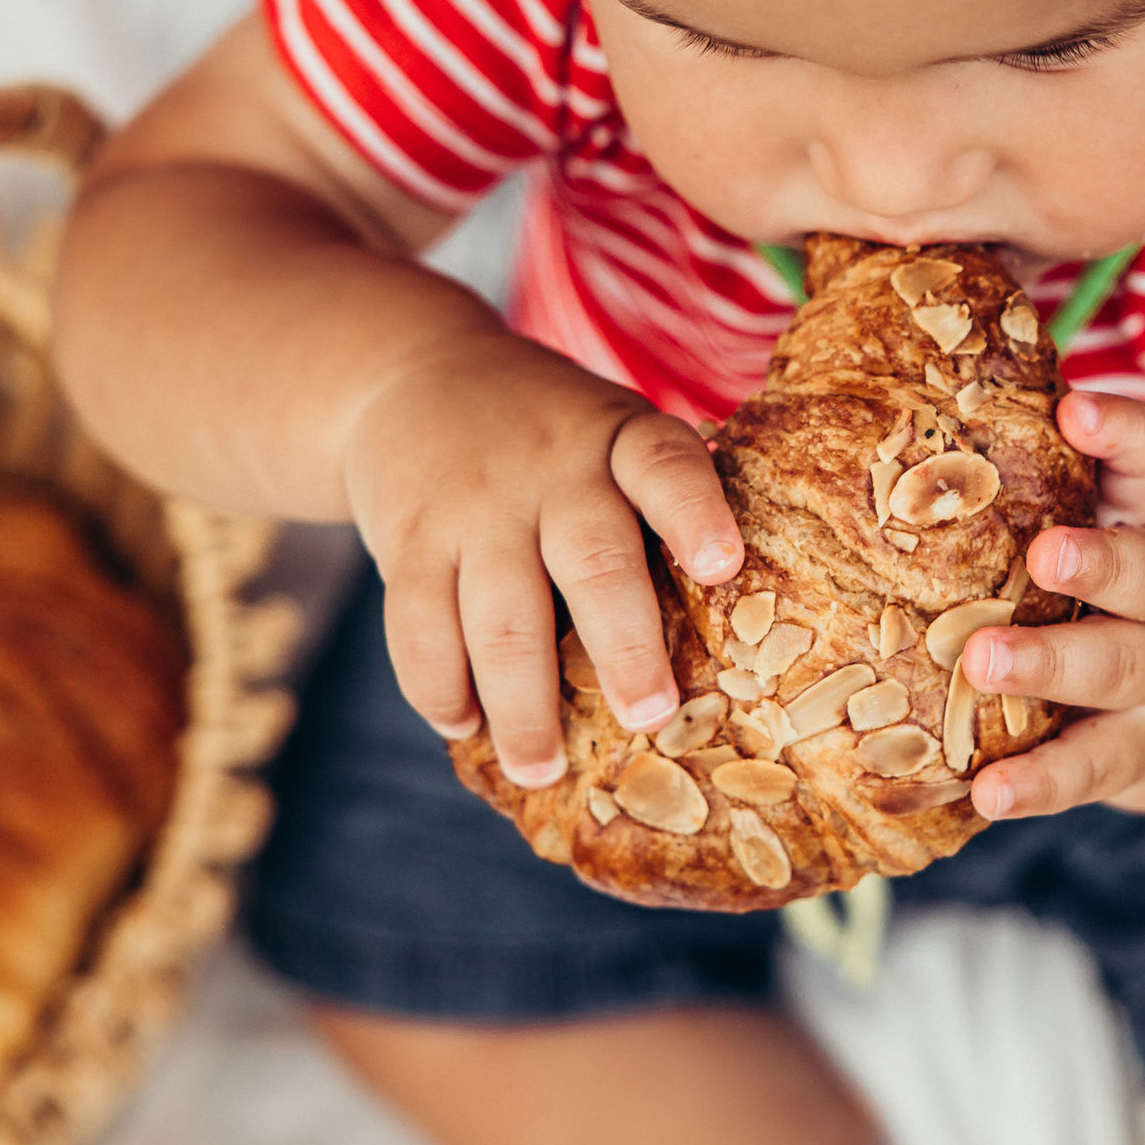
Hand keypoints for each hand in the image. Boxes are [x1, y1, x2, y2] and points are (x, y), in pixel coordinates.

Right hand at [338, 331, 742, 787]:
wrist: (413, 376)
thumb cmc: (552, 435)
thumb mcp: (611, 432)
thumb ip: (656, 505)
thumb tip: (735, 629)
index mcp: (619, 439)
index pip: (665, 466)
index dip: (696, 514)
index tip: (722, 566)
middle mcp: (551, 469)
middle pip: (592, 560)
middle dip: (623, 646)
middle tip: (649, 716)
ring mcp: (475, 506)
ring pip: (500, 616)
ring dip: (522, 705)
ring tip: (541, 768)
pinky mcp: (409, 539)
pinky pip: (419, 626)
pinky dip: (439, 687)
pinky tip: (464, 726)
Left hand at [963, 391, 1144, 820]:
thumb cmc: (1061, 595)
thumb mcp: (1053, 529)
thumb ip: (983, 492)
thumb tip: (835, 428)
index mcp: (1132, 521)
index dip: (1120, 431)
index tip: (1070, 410)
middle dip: (1096, 561)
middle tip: (1042, 556)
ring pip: (1119, 666)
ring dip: (1052, 664)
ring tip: (981, 664)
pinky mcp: (1133, 749)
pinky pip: (1091, 766)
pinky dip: (1041, 782)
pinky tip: (988, 793)